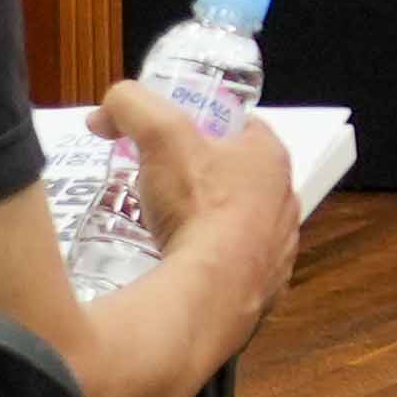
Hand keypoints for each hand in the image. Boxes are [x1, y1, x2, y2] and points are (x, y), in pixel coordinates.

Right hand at [101, 88, 296, 317]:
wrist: (211, 291)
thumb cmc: (198, 204)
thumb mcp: (161, 138)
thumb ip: (134, 107)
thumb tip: (111, 105)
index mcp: (272, 158)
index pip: (244, 129)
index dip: (207, 128)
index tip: (174, 139)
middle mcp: (285, 201)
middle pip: (240, 179)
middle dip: (204, 180)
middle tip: (162, 187)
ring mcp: (279, 249)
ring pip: (239, 227)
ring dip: (207, 226)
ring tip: (166, 230)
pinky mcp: (262, 290)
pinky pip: (233, 271)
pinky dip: (210, 268)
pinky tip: (181, 270)